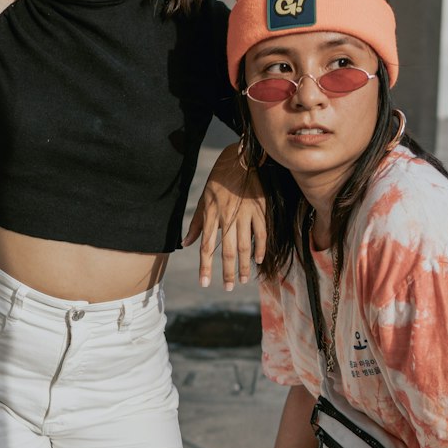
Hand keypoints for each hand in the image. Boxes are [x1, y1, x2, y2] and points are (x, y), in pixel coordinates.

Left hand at [183, 143, 266, 289]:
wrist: (240, 159)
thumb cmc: (219, 180)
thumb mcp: (203, 199)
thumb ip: (196, 224)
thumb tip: (185, 244)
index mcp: (212, 215)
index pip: (207, 247)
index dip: (205, 267)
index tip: (204, 283)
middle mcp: (227, 218)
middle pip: (228, 251)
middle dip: (227, 273)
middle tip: (228, 288)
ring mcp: (245, 215)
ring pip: (245, 246)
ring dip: (244, 266)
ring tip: (242, 280)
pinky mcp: (259, 210)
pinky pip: (261, 234)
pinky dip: (261, 248)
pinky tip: (258, 260)